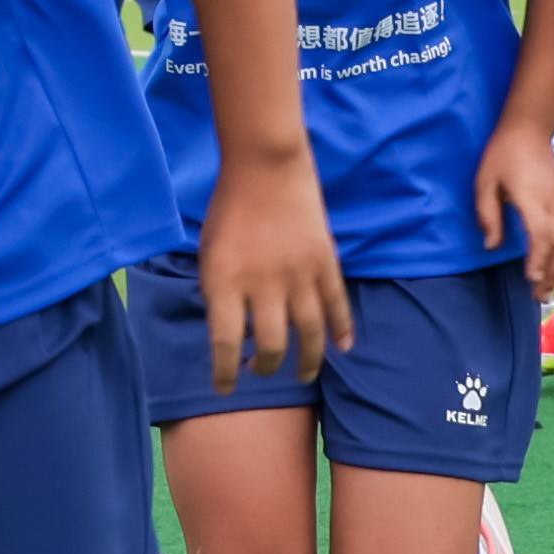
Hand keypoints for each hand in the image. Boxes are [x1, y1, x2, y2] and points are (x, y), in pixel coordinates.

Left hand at [196, 155, 348, 368]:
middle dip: (265, 368)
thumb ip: (220, 294)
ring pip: (309, 333)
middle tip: (260, 372)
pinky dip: (342, 329)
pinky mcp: (325, 262)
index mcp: (225, 281)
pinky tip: (343, 347)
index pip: (225, 343)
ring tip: (304, 374)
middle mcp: (263, 284)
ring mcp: (298, 274)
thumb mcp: (209, 255)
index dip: (224, 372)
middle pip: (271, 346)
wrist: (264, 167)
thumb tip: (236, 335)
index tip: (225, 387)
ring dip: (308, 361)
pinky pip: (337, 304)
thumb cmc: (229, 211)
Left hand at [476, 133, 553, 293]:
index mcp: (532, 198)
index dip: (538, 259)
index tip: (532, 278)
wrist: (528, 127)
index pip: (541, 235)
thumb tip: (491, 246)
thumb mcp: (485, 181)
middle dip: (551, 272)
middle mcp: (553, 203)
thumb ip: (488, 214)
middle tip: (540, 295)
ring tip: (553, 288)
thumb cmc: (502, 153)